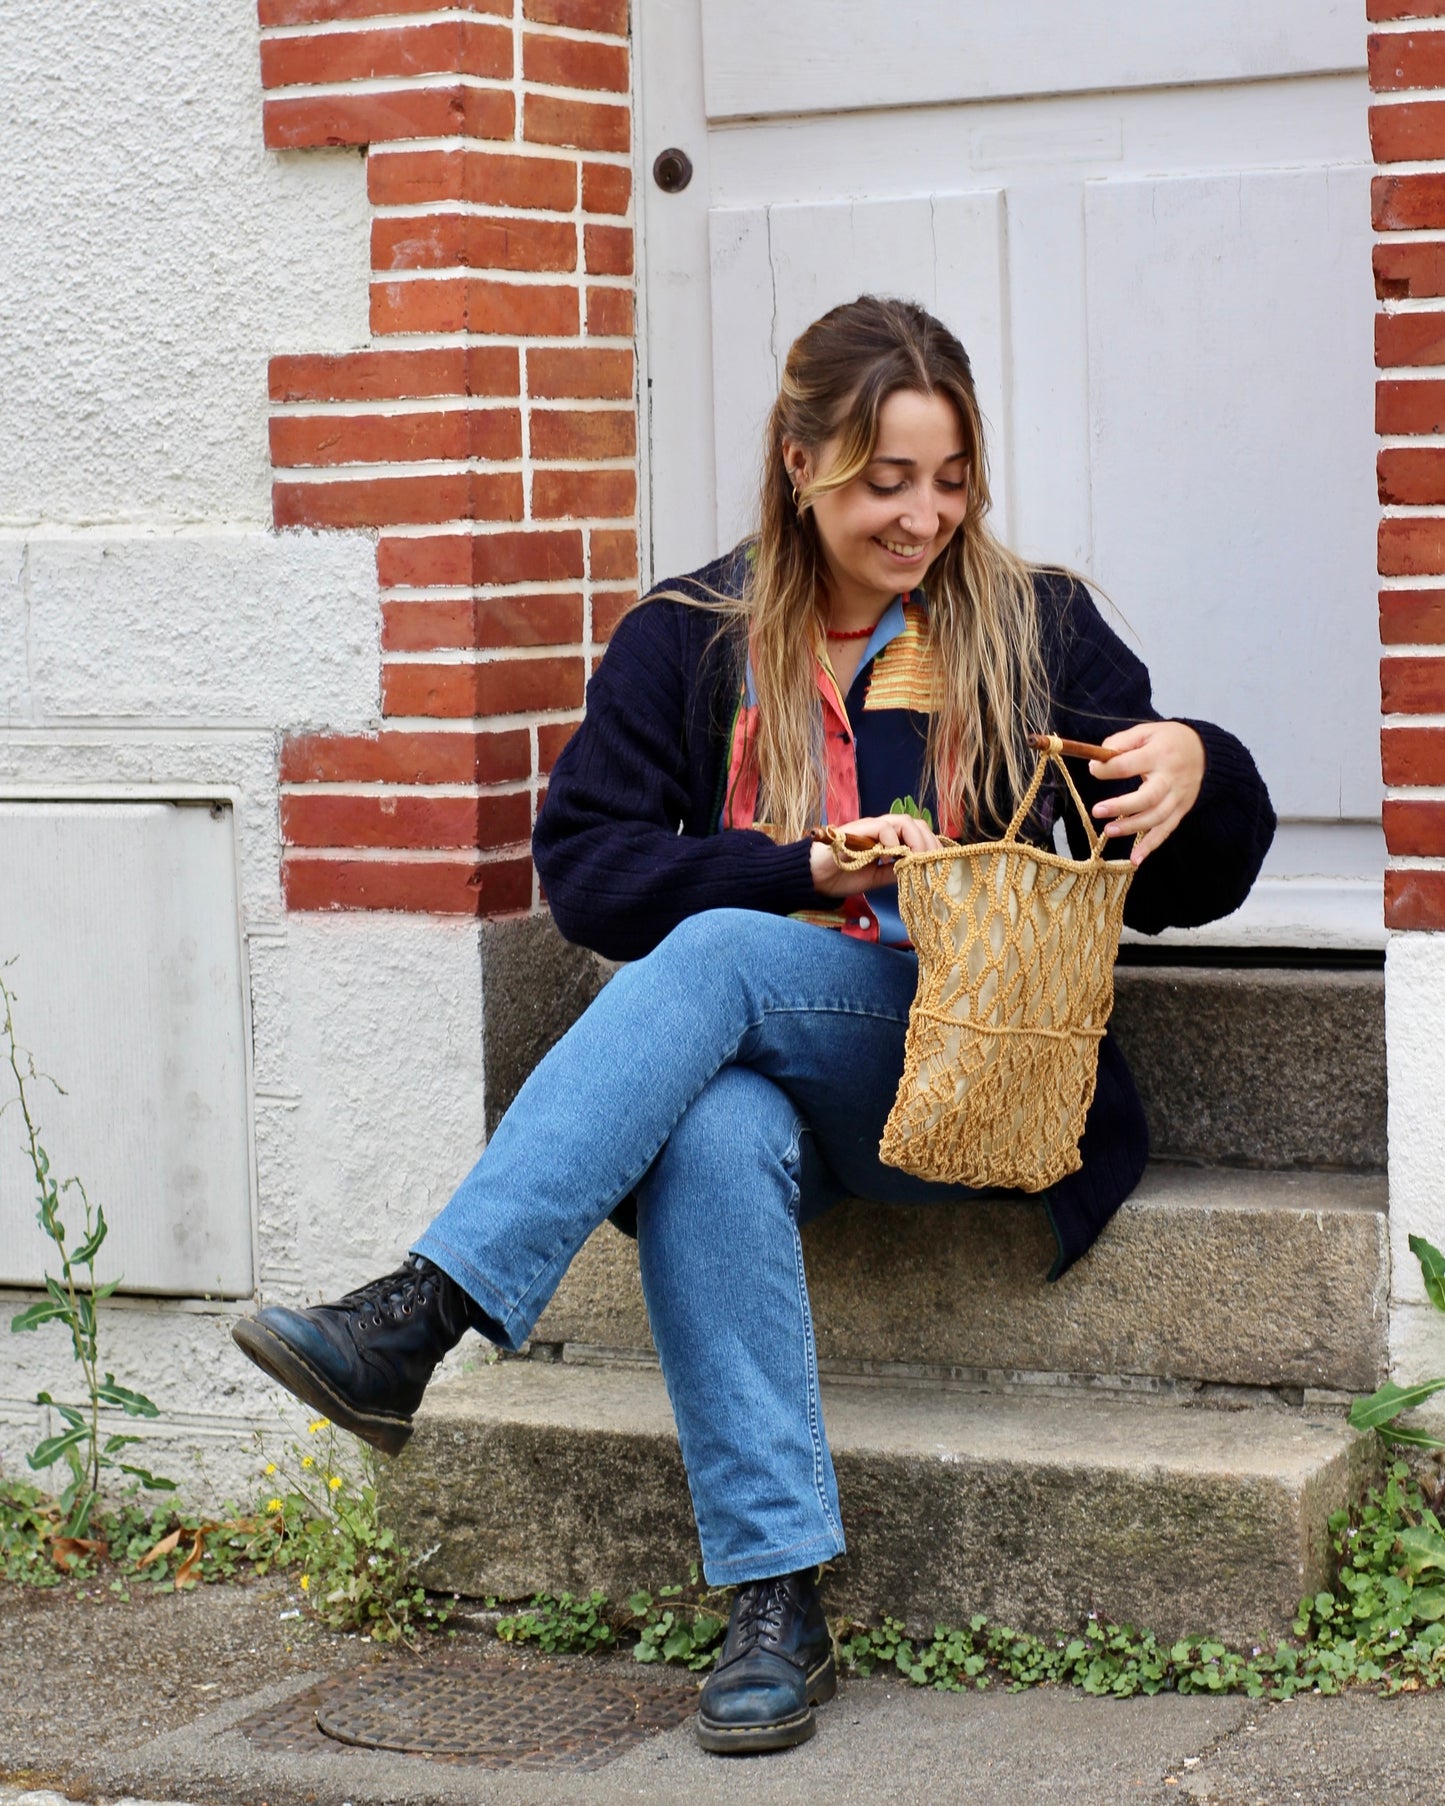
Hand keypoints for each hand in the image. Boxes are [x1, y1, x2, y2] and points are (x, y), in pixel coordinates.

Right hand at [809, 813, 941, 897]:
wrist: (814, 877)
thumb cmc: (841, 875)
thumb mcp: (876, 878)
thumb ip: (896, 872)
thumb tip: (919, 872)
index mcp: (887, 840)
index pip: (917, 833)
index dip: (931, 845)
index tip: (942, 862)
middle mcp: (881, 830)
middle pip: (915, 824)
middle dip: (929, 841)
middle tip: (934, 862)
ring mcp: (870, 828)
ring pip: (902, 821)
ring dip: (916, 839)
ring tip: (919, 858)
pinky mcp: (858, 831)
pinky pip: (883, 828)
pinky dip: (893, 841)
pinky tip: (893, 857)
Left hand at [1089, 721, 1204, 865]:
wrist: (1206, 752)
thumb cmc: (1168, 741)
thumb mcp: (1146, 731)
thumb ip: (1121, 743)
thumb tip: (1098, 759)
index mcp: (1158, 754)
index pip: (1128, 765)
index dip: (1106, 769)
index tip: (1094, 768)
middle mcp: (1170, 778)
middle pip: (1147, 797)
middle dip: (1121, 806)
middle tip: (1097, 811)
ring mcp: (1178, 796)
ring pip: (1156, 817)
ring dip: (1132, 827)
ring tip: (1109, 831)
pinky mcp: (1181, 810)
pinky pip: (1166, 830)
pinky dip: (1151, 846)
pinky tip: (1135, 860)